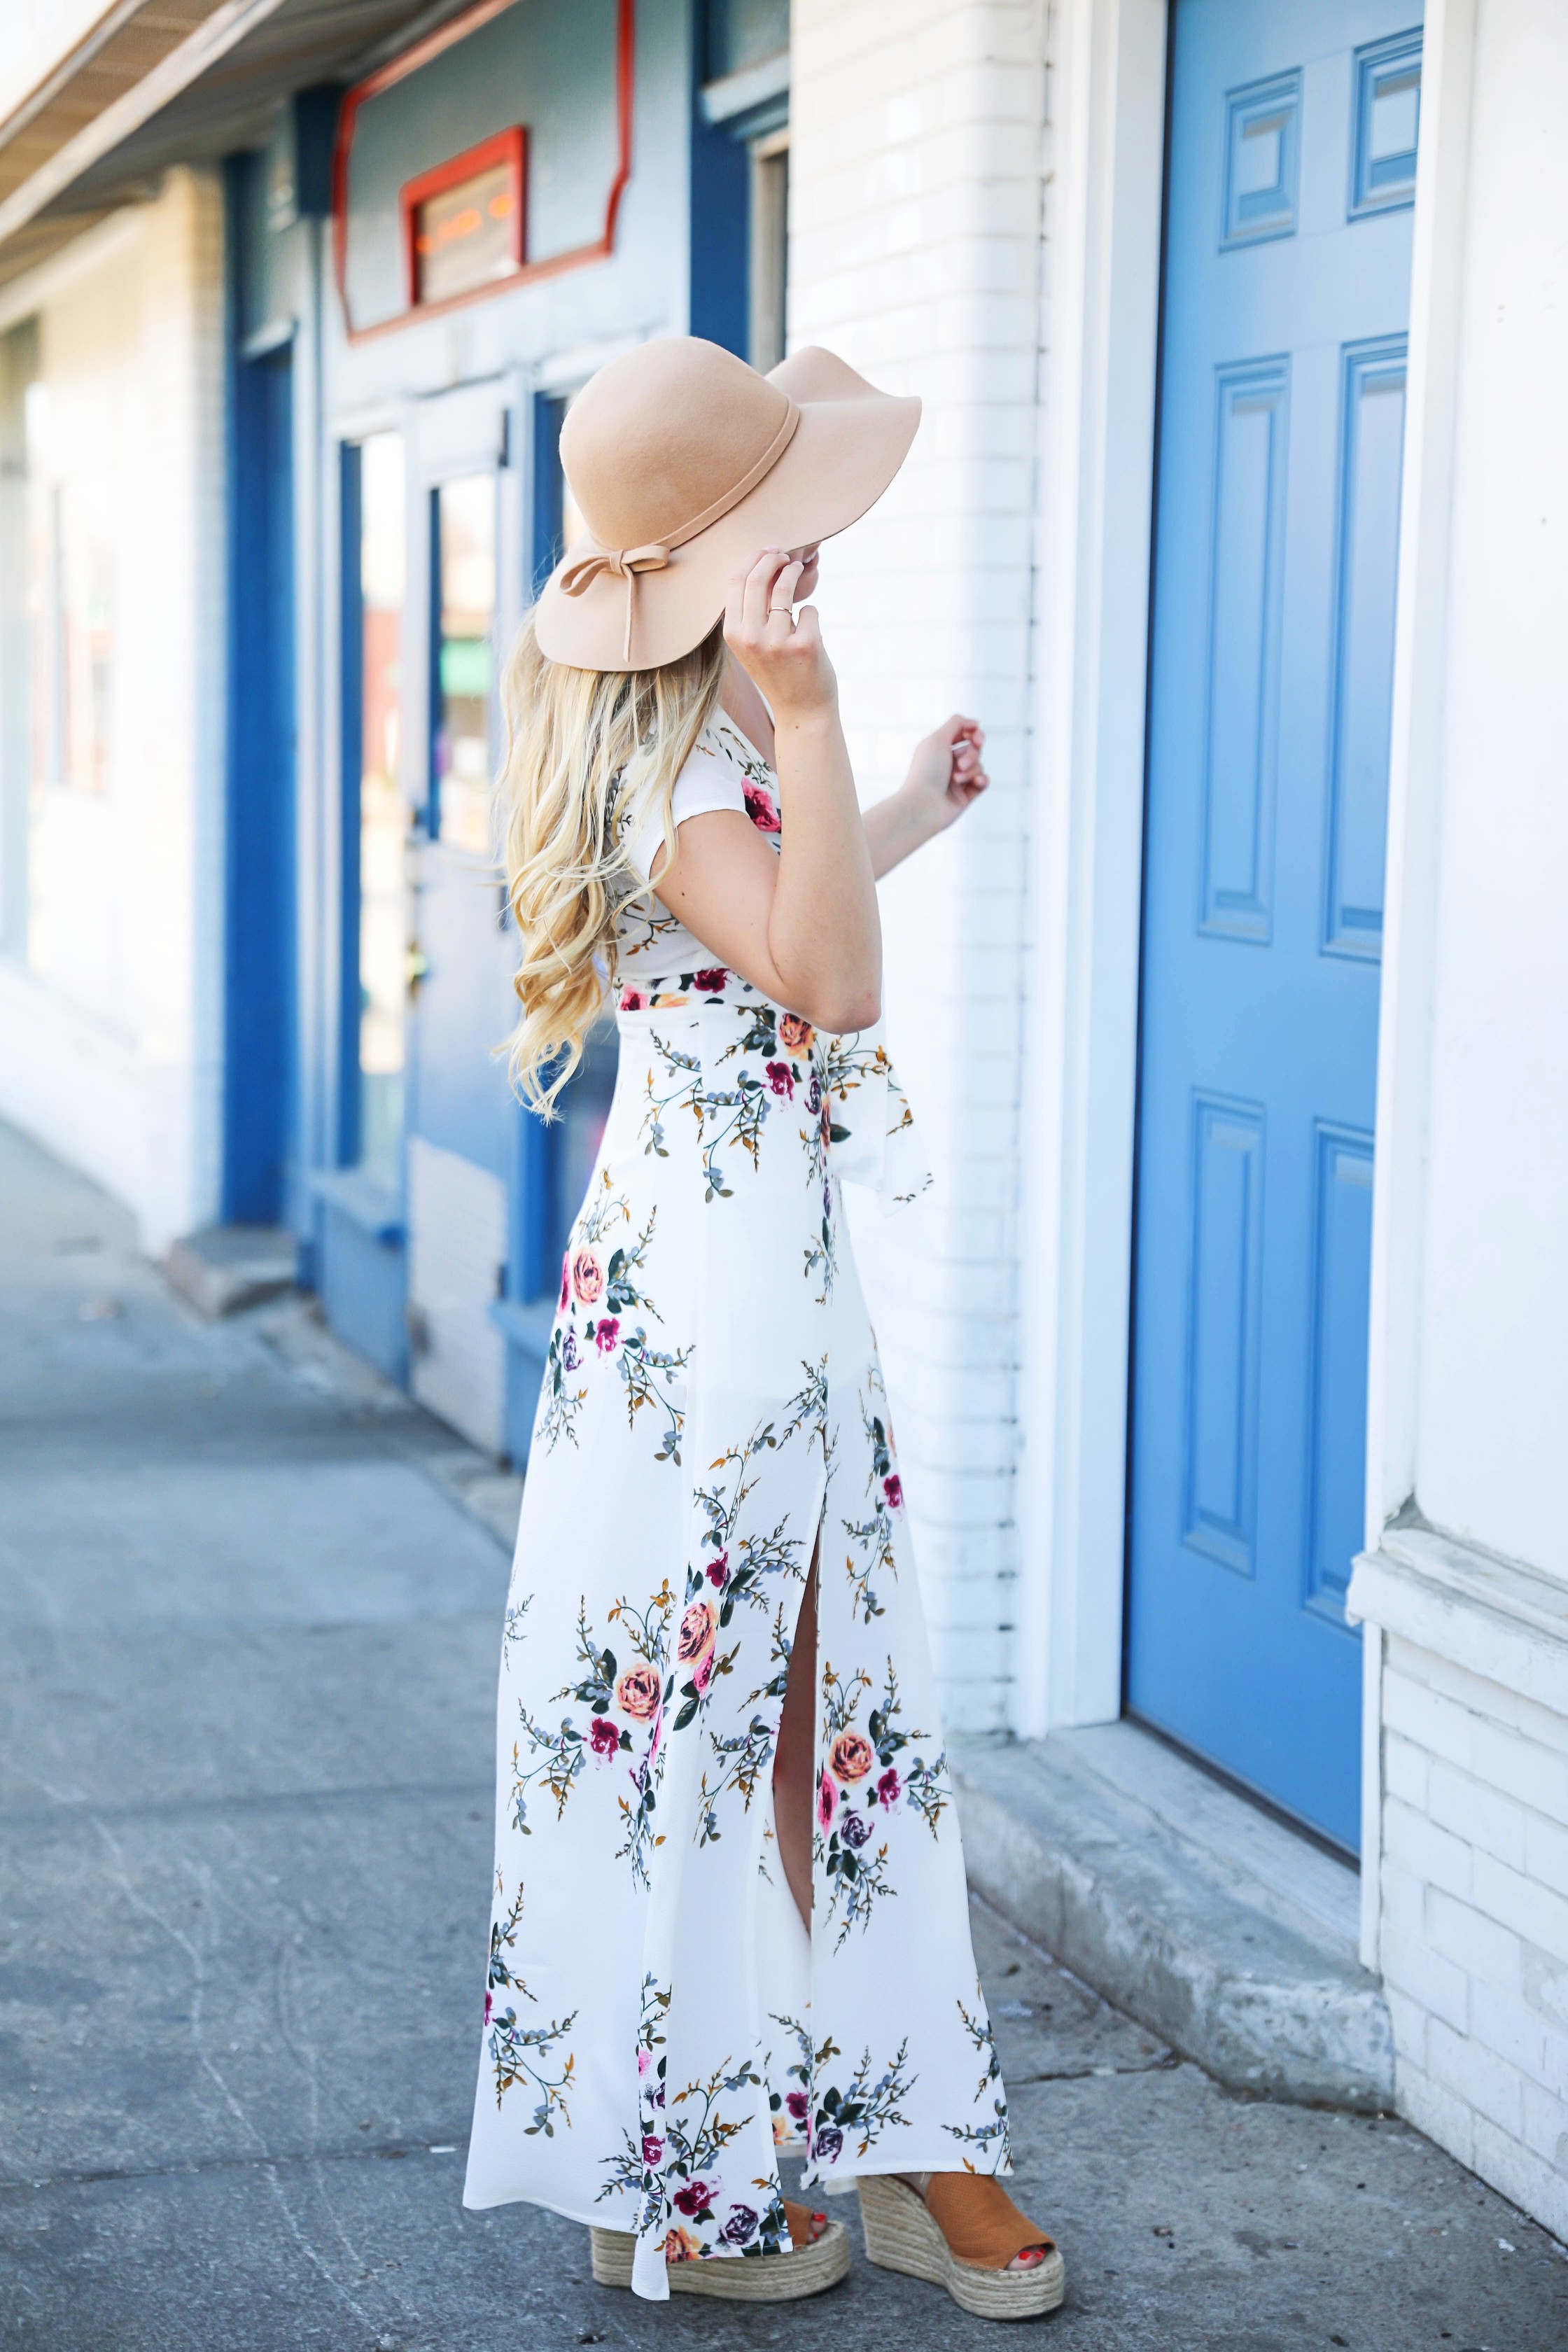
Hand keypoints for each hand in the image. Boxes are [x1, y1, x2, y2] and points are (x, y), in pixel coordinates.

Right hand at [724, 549, 837, 720]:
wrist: (802, 712)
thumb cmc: (777, 673)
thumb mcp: (752, 645)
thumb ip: (751, 612)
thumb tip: (761, 564)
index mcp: (733, 635)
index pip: (736, 582)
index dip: (754, 559)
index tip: (768, 551)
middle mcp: (751, 638)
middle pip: (758, 578)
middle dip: (773, 558)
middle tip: (786, 555)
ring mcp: (778, 642)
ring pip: (785, 589)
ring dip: (794, 573)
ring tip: (799, 570)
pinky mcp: (806, 645)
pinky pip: (809, 611)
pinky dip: (811, 615)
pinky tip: (808, 631)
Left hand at [901, 714, 987, 834]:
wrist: (923, 806)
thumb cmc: (926, 772)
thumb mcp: (938, 739)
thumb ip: (957, 723)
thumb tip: (975, 722)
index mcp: (938, 748)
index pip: (963, 734)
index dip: (973, 732)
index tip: (976, 737)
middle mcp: (947, 763)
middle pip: (973, 749)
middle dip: (972, 754)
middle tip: (960, 764)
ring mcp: (957, 780)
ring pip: (978, 766)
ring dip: (971, 770)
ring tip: (956, 779)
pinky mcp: (965, 795)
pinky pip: (983, 782)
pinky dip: (981, 780)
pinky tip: (975, 783)